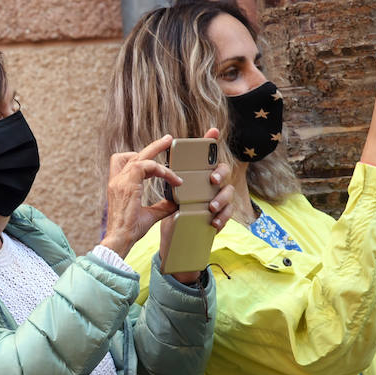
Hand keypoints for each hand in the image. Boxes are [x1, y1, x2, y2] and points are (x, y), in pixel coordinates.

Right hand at [101, 135, 179, 257]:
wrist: (120, 239)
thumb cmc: (130, 230)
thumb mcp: (150, 215)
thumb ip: (162, 206)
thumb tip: (176, 201)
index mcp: (119, 186)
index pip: (127, 163)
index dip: (143, 158)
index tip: (159, 161)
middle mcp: (117, 181)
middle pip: (132, 155)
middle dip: (152, 146)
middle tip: (168, 139)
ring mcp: (120, 181)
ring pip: (140, 158)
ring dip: (158, 153)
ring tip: (171, 148)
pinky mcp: (127, 184)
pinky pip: (145, 167)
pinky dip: (160, 169)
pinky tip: (171, 178)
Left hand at [158, 128, 239, 283]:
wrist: (176, 243)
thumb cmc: (172, 217)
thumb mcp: (166, 199)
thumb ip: (164, 184)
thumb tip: (146, 166)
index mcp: (199, 179)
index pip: (206, 158)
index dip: (210, 143)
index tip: (213, 132)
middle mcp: (211, 188)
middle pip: (223, 171)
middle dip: (220, 172)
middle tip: (212, 180)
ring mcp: (218, 202)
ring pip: (228, 194)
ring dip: (221, 200)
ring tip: (210, 208)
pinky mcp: (220, 219)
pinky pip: (227, 216)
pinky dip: (221, 219)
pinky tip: (214, 224)